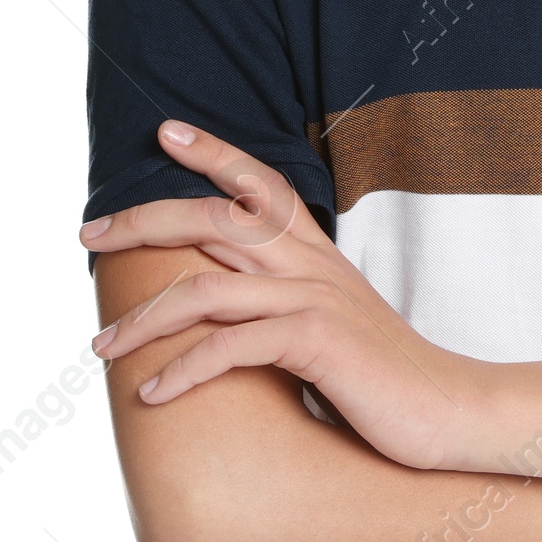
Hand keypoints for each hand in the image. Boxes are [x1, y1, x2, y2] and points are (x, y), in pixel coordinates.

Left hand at [81, 121, 482, 469]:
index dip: (215, 152)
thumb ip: (288, 303)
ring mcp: (314, 299)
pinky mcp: (316, 341)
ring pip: (205, 287)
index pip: (263, 184)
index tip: (166, 131)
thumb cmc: (386, 377)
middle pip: (214, 219)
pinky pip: (230, 346)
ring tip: (101, 347)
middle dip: (143, 221)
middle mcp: (312, 265)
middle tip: (90, 235)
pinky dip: (183, 370)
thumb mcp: (334, 324)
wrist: (452, 410)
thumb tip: (230, 306)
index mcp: (317, 254)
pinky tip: (154, 394)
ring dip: (142, 319)